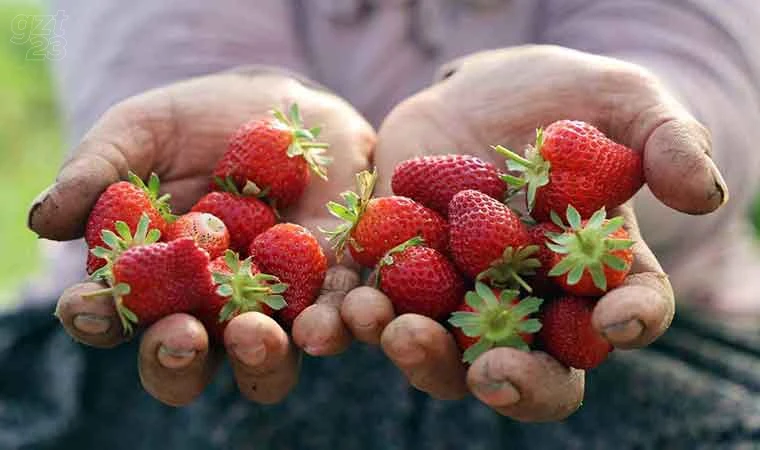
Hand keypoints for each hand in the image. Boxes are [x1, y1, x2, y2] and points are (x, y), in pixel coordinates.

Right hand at [28, 69, 374, 405]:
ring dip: (256, 358)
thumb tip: (42, 220)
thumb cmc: (199, 122)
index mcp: (151, 281)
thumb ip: (97, 172)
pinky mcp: (330, 290)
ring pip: (261, 360)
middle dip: (176, 358)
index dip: (97, 318)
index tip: (91, 304)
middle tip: (180, 337)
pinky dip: (329, 328)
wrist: (285, 109)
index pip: (114, 316)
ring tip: (253, 334)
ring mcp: (272, 307)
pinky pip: (332, 322)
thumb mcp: (142, 131)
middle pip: (185, 360)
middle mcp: (208, 309)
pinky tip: (323, 322)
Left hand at [340, 45, 727, 420]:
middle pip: (530, 367)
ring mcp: (460, 297)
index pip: (627, 314)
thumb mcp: (623, 100)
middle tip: (492, 369)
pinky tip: (342, 312)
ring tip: (396, 330)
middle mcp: (530, 304)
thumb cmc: (564, 100)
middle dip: (514, 378)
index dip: (631, 322)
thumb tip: (703, 191)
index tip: (620, 320)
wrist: (479, 94)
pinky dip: (357, 318)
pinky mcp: (398, 275)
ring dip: (420, 354)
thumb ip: (666, 138)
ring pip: (445, 352)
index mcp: (595, 276)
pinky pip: (377, 309)